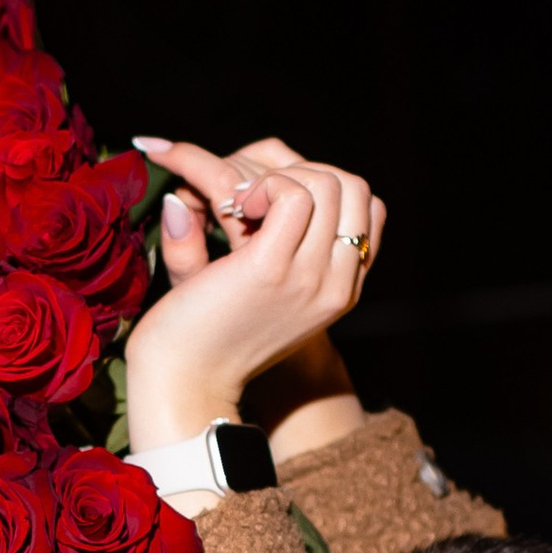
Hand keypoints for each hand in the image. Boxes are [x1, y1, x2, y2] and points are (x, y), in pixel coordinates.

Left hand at [124, 138, 384, 486]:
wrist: (182, 381)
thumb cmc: (206, 339)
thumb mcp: (256, 291)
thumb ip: (275, 242)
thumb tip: (254, 186)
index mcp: (339, 291)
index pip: (369, 211)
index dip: (325, 186)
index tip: (275, 197)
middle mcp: (336, 286)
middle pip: (354, 187)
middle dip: (302, 170)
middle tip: (252, 194)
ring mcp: (309, 277)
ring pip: (328, 183)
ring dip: (279, 175)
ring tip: (239, 204)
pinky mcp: (272, 268)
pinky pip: (293, 195)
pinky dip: (262, 185)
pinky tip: (233, 208)